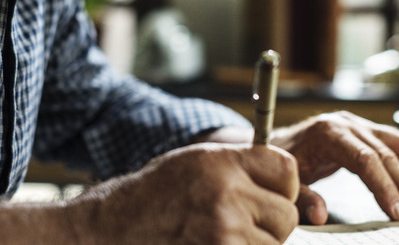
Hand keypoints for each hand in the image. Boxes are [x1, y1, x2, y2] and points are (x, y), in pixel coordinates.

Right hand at [67, 143, 299, 244]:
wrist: (110, 230)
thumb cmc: (153, 196)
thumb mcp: (195, 163)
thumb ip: (241, 165)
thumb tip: (289, 180)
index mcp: (221, 162)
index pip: (287, 170)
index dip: (282, 185)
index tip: (269, 193)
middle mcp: (226, 195)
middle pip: (286, 213)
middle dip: (271, 221)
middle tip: (238, 221)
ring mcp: (224, 233)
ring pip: (275, 244)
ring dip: (256, 243)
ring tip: (219, 235)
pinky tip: (213, 244)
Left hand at [271, 111, 398, 224]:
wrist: (271, 142)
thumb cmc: (277, 161)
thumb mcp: (285, 180)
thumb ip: (302, 197)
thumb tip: (320, 215)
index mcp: (327, 132)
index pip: (366, 159)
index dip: (385, 187)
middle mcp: (346, 123)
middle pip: (387, 153)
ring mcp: (356, 124)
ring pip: (397, 145)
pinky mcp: (363, 130)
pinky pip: (393, 144)